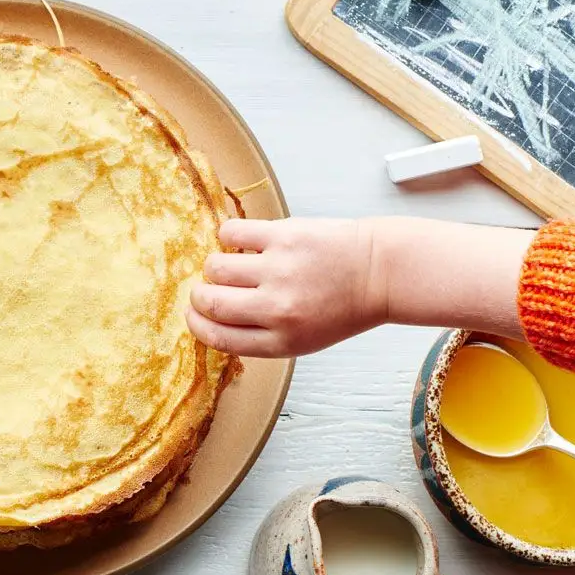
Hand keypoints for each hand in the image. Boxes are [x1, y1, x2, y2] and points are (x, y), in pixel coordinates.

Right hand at [186, 217, 382, 357]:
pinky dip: (228, 236)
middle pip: (210, 302)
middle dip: (200, 296)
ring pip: (215, 267)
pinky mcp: (284, 235)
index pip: (216, 337)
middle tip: (207, 289)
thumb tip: (210, 319)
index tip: (193, 314)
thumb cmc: (342, 307)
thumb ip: (258, 336)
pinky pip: (232, 233)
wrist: (382, 271)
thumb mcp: (302, 340)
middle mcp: (276, 308)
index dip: (196, 325)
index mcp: (280, 341)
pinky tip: (240, 241)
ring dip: (215, 267)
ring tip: (231, 265)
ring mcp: (279, 270)